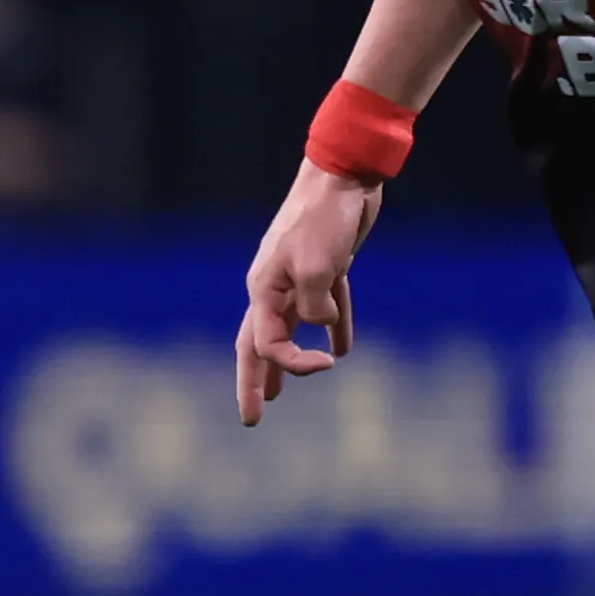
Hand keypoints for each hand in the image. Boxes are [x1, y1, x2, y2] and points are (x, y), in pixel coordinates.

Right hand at [235, 164, 382, 424]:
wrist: (344, 177)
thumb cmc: (324, 218)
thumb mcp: (318, 266)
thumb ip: (314, 304)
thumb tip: (320, 325)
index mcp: (263, 289)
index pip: (265, 344)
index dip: (292, 363)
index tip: (326, 366)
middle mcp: (275, 287)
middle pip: (259, 344)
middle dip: (254, 382)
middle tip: (250, 419)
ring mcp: (300, 278)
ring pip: (290, 328)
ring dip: (287, 361)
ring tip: (280, 392)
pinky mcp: (329, 267)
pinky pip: (327, 307)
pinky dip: (333, 328)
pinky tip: (341, 350)